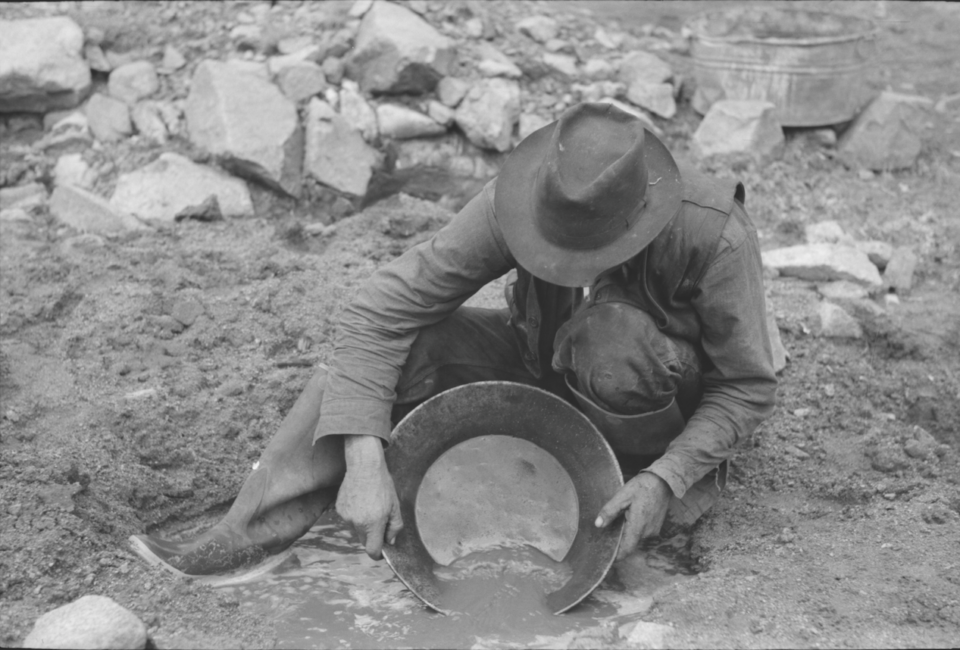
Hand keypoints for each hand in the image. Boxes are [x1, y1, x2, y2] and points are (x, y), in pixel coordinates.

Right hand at [335, 435, 403, 559]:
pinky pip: (349, 518)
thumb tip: (390, 541)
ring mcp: (346, 516)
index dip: (379, 554)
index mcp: (373, 523)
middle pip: (365, 540)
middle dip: (373, 536)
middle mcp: (357, 522)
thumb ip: (394, 527)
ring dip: (364, 523)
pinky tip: (360, 499)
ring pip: (357, 528)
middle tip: (380, 520)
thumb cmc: (382, 484)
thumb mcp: (395, 506)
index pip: (373, 550)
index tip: (383, 551)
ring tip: (369, 504)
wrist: (364, 465)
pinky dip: (356, 513)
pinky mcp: (339, 509)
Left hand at [595, 472, 672, 560]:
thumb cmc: (642, 487)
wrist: (663, 482)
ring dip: (628, 532)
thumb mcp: (622, 496)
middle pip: (629, 543)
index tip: (606, 557)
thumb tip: (598, 525)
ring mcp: (653, 531)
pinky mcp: (656, 527)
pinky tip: (631, 515)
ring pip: (635, 537)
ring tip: (622, 517)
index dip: (616, 556)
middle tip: (609, 528)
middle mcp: (647, 532)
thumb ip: (609, 511)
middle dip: (619, 538)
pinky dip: (635, 528)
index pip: (626, 550)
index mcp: (638, 526)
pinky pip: (642, 532)